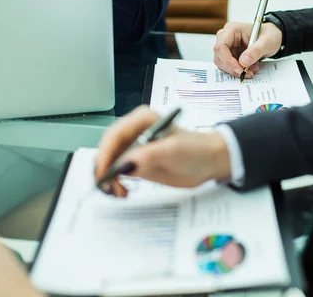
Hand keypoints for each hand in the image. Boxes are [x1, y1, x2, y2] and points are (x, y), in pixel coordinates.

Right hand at [94, 106, 231, 196]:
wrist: (208, 161)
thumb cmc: (195, 150)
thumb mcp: (173, 151)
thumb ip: (147, 156)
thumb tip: (123, 165)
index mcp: (141, 120)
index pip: (114, 136)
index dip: (105, 155)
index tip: (104, 174)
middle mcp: (133, 131)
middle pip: (107, 149)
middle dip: (104, 170)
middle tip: (110, 188)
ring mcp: (133, 147)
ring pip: (108, 162)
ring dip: (108, 179)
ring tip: (119, 193)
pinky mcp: (135, 162)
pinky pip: (116, 172)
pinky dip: (115, 183)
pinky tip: (123, 192)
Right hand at [214, 22, 282, 77]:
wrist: (272, 38)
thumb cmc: (269, 35)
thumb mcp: (267, 42)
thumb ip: (255, 51)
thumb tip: (243, 62)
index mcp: (232, 29)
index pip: (221, 47)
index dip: (228, 61)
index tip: (240, 70)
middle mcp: (226, 37)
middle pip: (219, 57)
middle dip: (233, 68)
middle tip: (247, 73)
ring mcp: (227, 46)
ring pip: (223, 64)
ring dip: (236, 71)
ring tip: (252, 69)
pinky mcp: (229, 54)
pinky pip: (228, 66)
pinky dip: (238, 70)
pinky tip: (250, 68)